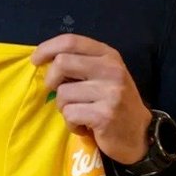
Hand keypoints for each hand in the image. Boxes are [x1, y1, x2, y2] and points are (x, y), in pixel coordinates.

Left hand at [31, 33, 152, 164]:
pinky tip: (84, 126)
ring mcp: (110, 92)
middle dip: (51, 80)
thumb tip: (45, 61)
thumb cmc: (113, 103)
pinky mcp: (105, 114)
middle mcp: (111, 69)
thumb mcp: (103, 75)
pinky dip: (71, 124)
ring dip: (64, 108)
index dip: (47, 48)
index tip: (35, 60)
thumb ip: (80, 64)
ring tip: (79, 114)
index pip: (71, 41)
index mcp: (108, 55)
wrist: (139, 134)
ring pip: (63, 93)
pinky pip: (70, 114)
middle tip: (59, 94)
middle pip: (62, 63)